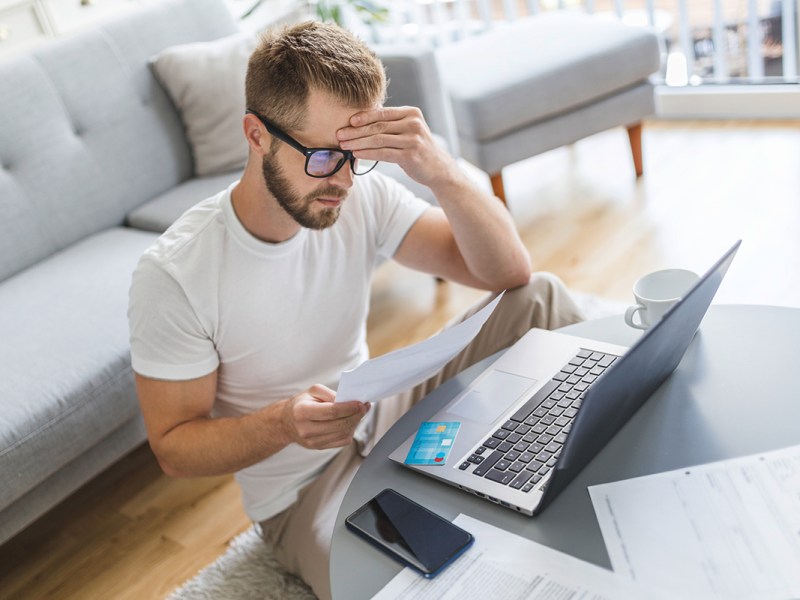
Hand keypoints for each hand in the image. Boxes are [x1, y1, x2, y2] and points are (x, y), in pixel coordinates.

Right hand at [280, 384, 369, 449]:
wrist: (286, 422)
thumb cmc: (301, 404)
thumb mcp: (312, 391)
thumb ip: (330, 394)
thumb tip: (347, 401)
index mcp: (302, 412)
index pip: (331, 412)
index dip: (349, 408)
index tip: (361, 403)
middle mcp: (306, 429)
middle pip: (339, 425)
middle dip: (356, 415)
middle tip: (365, 406)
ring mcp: (312, 442)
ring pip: (343, 434)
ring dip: (355, 423)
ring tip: (359, 412)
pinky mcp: (319, 448)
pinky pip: (342, 442)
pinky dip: (350, 431)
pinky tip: (350, 422)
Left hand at [337, 106, 457, 188]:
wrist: (438, 168)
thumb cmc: (417, 148)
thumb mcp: (408, 130)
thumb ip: (391, 124)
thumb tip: (361, 121)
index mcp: (411, 113)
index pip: (382, 113)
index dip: (363, 117)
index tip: (347, 122)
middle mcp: (413, 123)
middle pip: (378, 126)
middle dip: (356, 131)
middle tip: (339, 135)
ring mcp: (413, 139)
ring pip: (378, 139)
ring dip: (358, 143)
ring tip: (344, 146)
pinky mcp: (411, 155)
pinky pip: (383, 153)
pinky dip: (368, 154)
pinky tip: (356, 155)